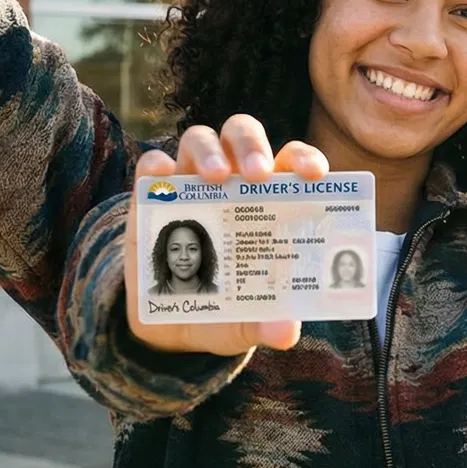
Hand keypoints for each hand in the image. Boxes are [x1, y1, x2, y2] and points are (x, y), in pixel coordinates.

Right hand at [123, 114, 329, 356]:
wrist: (170, 325)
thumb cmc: (225, 309)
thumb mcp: (246, 322)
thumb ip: (266, 323)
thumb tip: (286, 331)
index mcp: (270, 198)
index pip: (291, 161)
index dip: (304, 159)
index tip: (315, 175)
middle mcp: (232, 179)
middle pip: (244, 135)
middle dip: (253, 146)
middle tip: (257, 175)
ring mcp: (189, 182)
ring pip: (200, 139)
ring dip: (209, 151)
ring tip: (215, 177)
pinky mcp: (152, 196)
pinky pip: (152, 165)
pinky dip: (157, 164)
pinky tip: (164, 174)